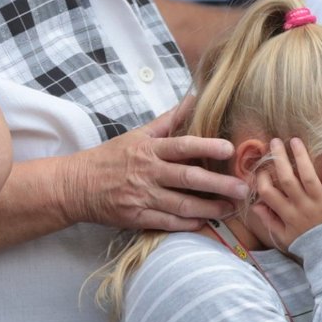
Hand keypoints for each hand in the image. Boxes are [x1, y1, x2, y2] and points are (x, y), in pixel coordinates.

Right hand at [65, 98, 247, 231]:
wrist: (78, 185)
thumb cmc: (112, 157)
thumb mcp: (138, 135)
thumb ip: (169, 120)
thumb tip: (194, 98)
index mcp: (149, 150)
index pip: (182, 146)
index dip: (206, 146)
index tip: (229, 149)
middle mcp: (148, 173)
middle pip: (188, 178)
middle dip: (218, 185)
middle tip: (243, 189)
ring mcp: (143, 197)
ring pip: (183, 204)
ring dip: (210, 208)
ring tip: (232, 209)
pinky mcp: (137, 217)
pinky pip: (168, 222)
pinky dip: (189, 223)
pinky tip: (206, 223)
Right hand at [250, 138, 321, 251]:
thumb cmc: (310, 246)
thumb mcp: (285, 238)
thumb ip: (269, 221)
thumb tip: (255, 205)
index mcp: (288, 215)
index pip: (268, 193)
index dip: (262, 179)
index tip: (262, 168)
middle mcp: (302, 207)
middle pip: (286, 178)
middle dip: (279, 158)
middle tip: (274, 141)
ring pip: (308, 176)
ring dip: (301, 157)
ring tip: (295, 140)